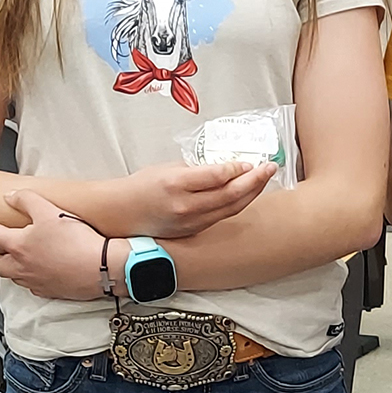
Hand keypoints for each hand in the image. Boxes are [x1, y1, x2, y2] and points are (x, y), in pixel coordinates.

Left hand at [0, 191, 116, 300]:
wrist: (103, 267)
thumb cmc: (77, 242)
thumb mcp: (51, 211)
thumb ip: (27, 201)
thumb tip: (11, 197)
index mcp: (17, 246)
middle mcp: (21, 267)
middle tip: (9, 241)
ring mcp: (35, 281)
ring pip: (15, 275)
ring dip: (16, 264)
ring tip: (31, 252)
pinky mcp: (51, 290)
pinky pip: (34, 283)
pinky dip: (36, 274)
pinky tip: (50, 265)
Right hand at [122, 161, 276, 237]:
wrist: (121, 213)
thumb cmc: (143, 185)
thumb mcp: (170, 167)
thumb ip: (200, 167)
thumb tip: (228, 164)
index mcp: (176, 184)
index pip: (217, 176)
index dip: (239, 168)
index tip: (251, 160)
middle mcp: (184, 206)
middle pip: (230, 194)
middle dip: (255, 180)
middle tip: (270, 166)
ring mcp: (189, 222)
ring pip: (230, 209)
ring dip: (251, 193)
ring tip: (264, 178)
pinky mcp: (192, 231)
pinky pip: (220, 217)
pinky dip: (237, 204)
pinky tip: (247, 194)